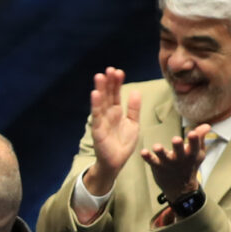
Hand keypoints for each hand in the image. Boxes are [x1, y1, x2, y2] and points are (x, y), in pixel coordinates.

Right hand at [83, 67, 141, 196]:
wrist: (117, 162)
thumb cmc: (123, 144)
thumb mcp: (133, 123)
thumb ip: (134, 108)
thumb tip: (136, 91)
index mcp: (116, 111)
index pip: (116, 93)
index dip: (117, 83)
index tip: (118, 71)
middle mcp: (108, 114)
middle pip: (107, 95)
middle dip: (108, 82)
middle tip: (109, 69)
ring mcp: (102, 120)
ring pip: (101, 102)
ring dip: (100, 89)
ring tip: (100, 76)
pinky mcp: (98, 129)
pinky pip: (96, 115)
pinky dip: (95, 104)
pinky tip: (95, 93)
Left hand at [144, 123, 213, 201]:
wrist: (181, 188)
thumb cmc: (190, 165)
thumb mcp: (198, 153)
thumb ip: (200, 138)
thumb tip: (207, 125)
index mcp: (191, 154)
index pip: (194, 146)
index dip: (194, 140)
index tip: (193, 133)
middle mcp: (180, 159)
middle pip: (179, 152)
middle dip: (178, 146)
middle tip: (176, 139)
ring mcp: (168, 163)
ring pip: (164, 157)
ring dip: (160, 152)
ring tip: (157, 147)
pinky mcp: (158, 166)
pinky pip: (152, 161)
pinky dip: (147, 157)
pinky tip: (143, 152)